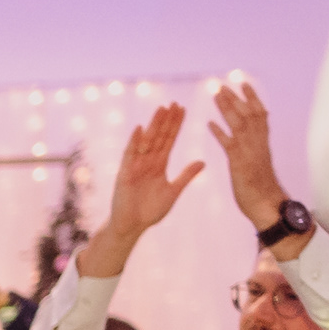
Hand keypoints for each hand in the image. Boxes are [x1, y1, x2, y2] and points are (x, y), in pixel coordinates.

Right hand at [92, 102, 204, 259]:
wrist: (132, 226)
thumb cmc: (150, 211)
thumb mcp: (173, 191)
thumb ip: (186, 176)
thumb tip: (203, 161)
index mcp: (159, 164)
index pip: (169, 140)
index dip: (176, 125)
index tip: (183, 109)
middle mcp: (147, 161)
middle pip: (159, 136)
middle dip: (166, 120)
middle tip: (174, 103)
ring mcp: (135, 166)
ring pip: (146, 141)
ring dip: (153, 125)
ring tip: (161, 109)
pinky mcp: (125, 174)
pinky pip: (130, 155)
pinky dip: (134, 142)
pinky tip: (139, 128)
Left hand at [206, 79, 288, 232]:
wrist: (267, 207)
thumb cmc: (261, 189)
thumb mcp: (258, 164)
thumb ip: (255, 149)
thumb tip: (253, 140)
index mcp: (262, 144)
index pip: (260, 114)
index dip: (252, 98)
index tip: (244, 84)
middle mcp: (258, 144)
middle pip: (249, 115)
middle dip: (236, 98)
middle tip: (223, 84)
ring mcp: (250, 154)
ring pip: (240, 125)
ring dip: (228, 108)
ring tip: (216, 95)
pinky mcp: (240, 165)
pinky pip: (230, 146)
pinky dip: (220, 133)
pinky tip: (209, 124)